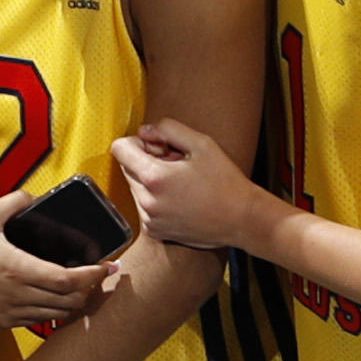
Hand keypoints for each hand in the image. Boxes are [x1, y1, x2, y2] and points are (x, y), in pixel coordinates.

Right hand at [0, 188, 110, 327]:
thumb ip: (14, 202)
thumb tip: (36, 198)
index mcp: (17, 269)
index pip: (68, 280)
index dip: (93, 275)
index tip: (107, 266)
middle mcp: (18, 294)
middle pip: (69, 300)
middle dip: (90, 288)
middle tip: (99, 274)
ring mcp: (11, 312)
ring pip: (57, 314)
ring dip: (74, 301)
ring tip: (81, 286)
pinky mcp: (4, 322)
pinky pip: (40, 321)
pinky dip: (54, 311)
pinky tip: (56, 298)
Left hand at [108, 117, 277, 253]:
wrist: (241, 219)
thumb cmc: (225, 181)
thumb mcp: (202, 143)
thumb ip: (168, 129)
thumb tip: (144, 131)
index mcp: (154, 178)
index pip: (120, 149)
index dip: (138, 141)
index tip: (159, 146)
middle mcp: (146, 202)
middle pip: (126, 168)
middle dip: (145, 160)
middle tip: (176, 164)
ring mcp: (149, 219)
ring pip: (134, 187)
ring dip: (150, 180)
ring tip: (181, 183)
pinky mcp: (154, 231)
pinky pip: (143, 206)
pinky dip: (155, 198)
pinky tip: (181, 198)